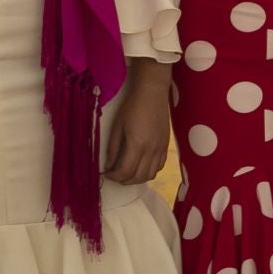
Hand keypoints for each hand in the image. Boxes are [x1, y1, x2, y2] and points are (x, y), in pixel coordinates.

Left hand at [103, 60, 169, 184]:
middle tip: (115, 176)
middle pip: (138, 177)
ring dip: (137, 179)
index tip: (106, 174)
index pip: (125, 171)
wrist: (152, 93)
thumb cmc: (132, 106)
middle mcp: (151, 150)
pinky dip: (149, 172)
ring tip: (127, 174)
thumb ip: (113, 148)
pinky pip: (159, 167)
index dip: (114, 177)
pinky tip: (141, 167)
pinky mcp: (166, 146)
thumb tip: (108, 166)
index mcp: (137, 144)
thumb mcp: (117, 126)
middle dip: (124, 180)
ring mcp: (161, 149)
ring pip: (150, 175)